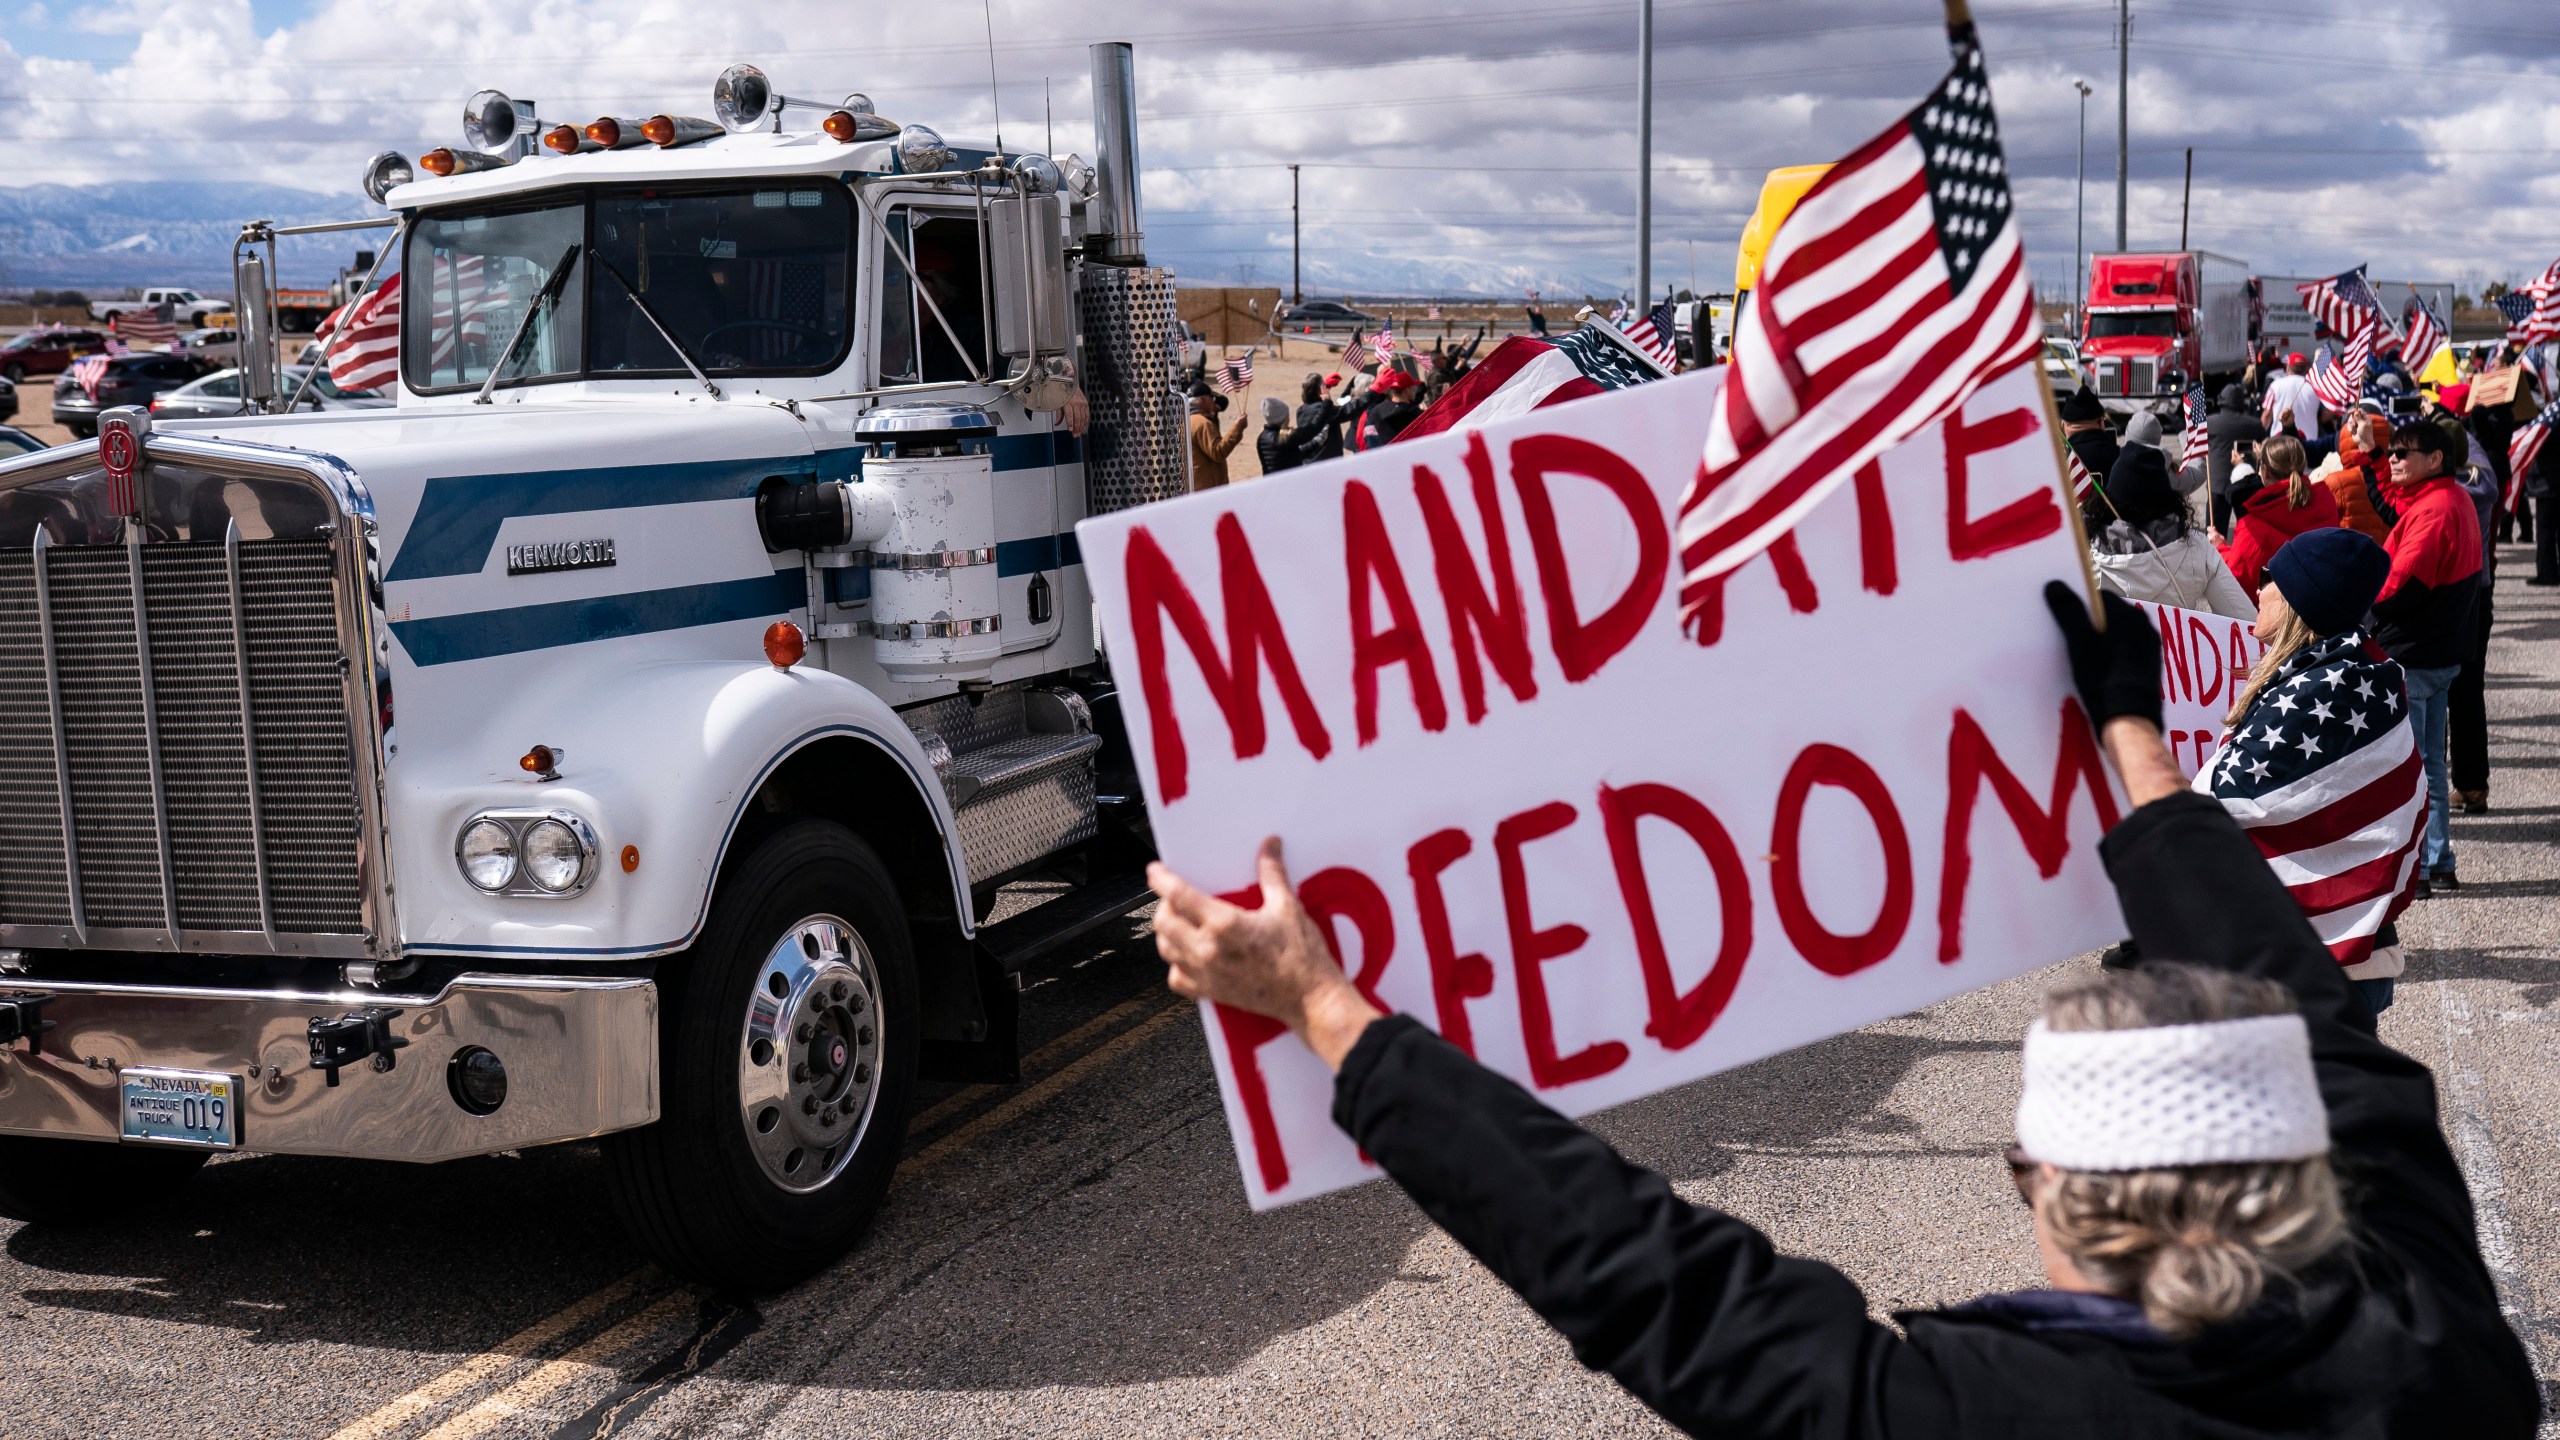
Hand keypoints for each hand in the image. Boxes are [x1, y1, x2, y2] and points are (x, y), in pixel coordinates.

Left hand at [1149, 838, 1381, 1071]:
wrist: (1310, 999)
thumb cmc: (1302, 958)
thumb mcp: (1288, 907)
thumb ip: (1271, 873)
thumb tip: (1269, 846)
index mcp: (1225, 925)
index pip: (1179, 895)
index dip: (1161, 879)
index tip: (1155, 871)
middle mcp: (1208, 950)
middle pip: (1163, 922)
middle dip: (1163, 905)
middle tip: (1174, 898)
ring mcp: (1206, 974)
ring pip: (1166, 949)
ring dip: (1167, 933)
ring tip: (1179, 922)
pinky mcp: (1211, 992)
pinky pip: (1177, 978)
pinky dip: (1176, 964)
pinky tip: (1188, 955)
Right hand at [2043, 581, 2162, 729]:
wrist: (2128, 721)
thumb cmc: (2102, 679)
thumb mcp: (2079, 643)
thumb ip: (2069, 612)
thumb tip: (2055, 584)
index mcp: (2130, 616)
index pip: (2100, 597)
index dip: (2079, 605)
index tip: (2064, 620)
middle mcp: (2145, 627)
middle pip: (2110, 616)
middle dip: (2090, 624)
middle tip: (2070, 641)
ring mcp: (2150, 649)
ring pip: (2119, 635)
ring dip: (2101, 641)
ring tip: (2083, 658)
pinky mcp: (2150, 668)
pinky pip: (2126, 652)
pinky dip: (2112, 656)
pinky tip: (2099, 672)